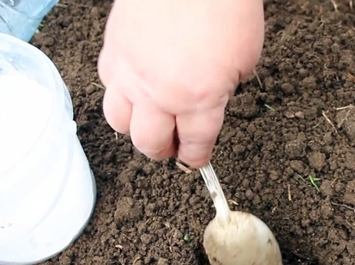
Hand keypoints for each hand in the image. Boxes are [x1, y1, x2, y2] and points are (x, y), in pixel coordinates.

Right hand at [97, 0, 264, 167]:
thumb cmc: (225, 6)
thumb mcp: (246, 60)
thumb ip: (224, 90)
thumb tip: (209, 104)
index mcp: (199, 99)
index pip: (194, 146)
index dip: (196, 158)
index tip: (195, 160)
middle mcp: (160, 93)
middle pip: (150, 143)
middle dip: (164, 151)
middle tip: (172, 146)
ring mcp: (131, 72)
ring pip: (119, 122)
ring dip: (136, 128)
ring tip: (149, 122)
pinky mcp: (112, 50)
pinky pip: (108, 87)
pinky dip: (121, 94)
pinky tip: (135, 88)